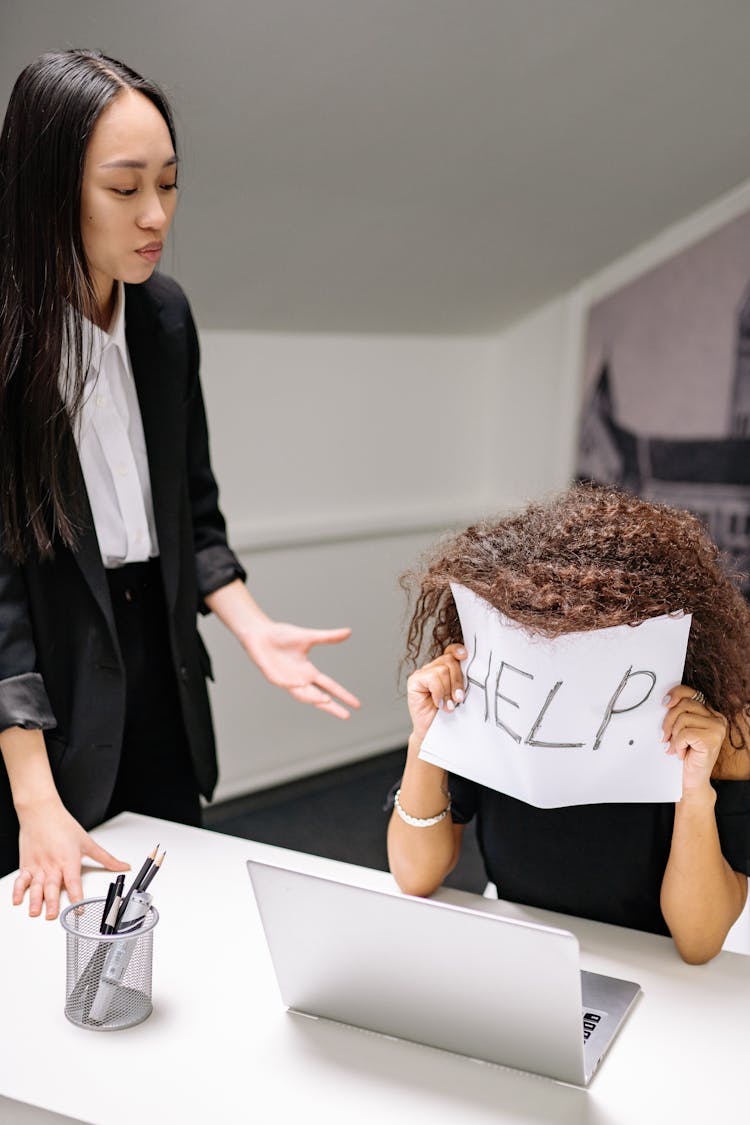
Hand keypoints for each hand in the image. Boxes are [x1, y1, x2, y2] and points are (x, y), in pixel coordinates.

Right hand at [13, 797, 128, 919]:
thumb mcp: (88, 842)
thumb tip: (123, 866)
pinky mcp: (26, 865)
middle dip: (52, 902)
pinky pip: (21, 879)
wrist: (41, 812)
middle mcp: (52, 864)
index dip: (77, 896)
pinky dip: (17, 890)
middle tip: (52, 915)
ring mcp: (38, 865)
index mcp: (68, 860)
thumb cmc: (63, 826)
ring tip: (35, 912)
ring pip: (36, 886)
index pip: (74, 881)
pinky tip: (17, 900)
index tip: (79, 909)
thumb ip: (106, 858)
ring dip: (34, 899)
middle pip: (52, 886)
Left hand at [244, 621, 360, 718]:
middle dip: (332, 707)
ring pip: (303, 695)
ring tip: (327, 700)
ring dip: (314, 699)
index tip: (356, 704)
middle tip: (346, 716)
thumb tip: (349, 632)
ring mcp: (286, 681)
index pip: (330, 686)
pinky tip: (302, 685)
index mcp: (309, 672)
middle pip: (319, 697)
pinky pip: (286, 684)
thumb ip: (328, 637)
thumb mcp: (308, 636)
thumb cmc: (282, 636)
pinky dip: (295, 687)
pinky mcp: (274, 678)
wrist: (259, 634)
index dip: (343, 695)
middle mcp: (299, 679)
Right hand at [407, 644, 466, 742]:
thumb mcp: (459, 695)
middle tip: (459, 699)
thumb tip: (473, 670)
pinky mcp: (414, 681)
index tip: (466, 656)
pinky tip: (438, 703)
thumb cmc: (448, 715)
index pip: (452, 651)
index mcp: (445, 669)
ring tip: (449, 705)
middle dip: (457, 681)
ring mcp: (423, 673)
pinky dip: (438, 692)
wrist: (433, 733)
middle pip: (450, 661)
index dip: (458, 651)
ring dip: (448, 690)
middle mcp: (433, 668)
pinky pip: (432, 678)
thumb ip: (462, 681)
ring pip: (442, 670)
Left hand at [662, 685, 727, 794]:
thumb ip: (678, 714)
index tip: (664, 703)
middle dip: (669, 720)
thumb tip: (665, 702)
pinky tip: (682, 753)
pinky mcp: (712, 739)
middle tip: (664, 736)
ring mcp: (717, 728)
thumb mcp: (681, 729)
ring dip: (674, 735)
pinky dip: (678, 744)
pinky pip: (684, 733)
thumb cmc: (686, 754)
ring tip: (677, 747)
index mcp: (711, 713)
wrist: (693, 779)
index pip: (692, 693)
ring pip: (683, 718)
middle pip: (684, 704)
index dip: (676, 693)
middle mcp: (717, 718)